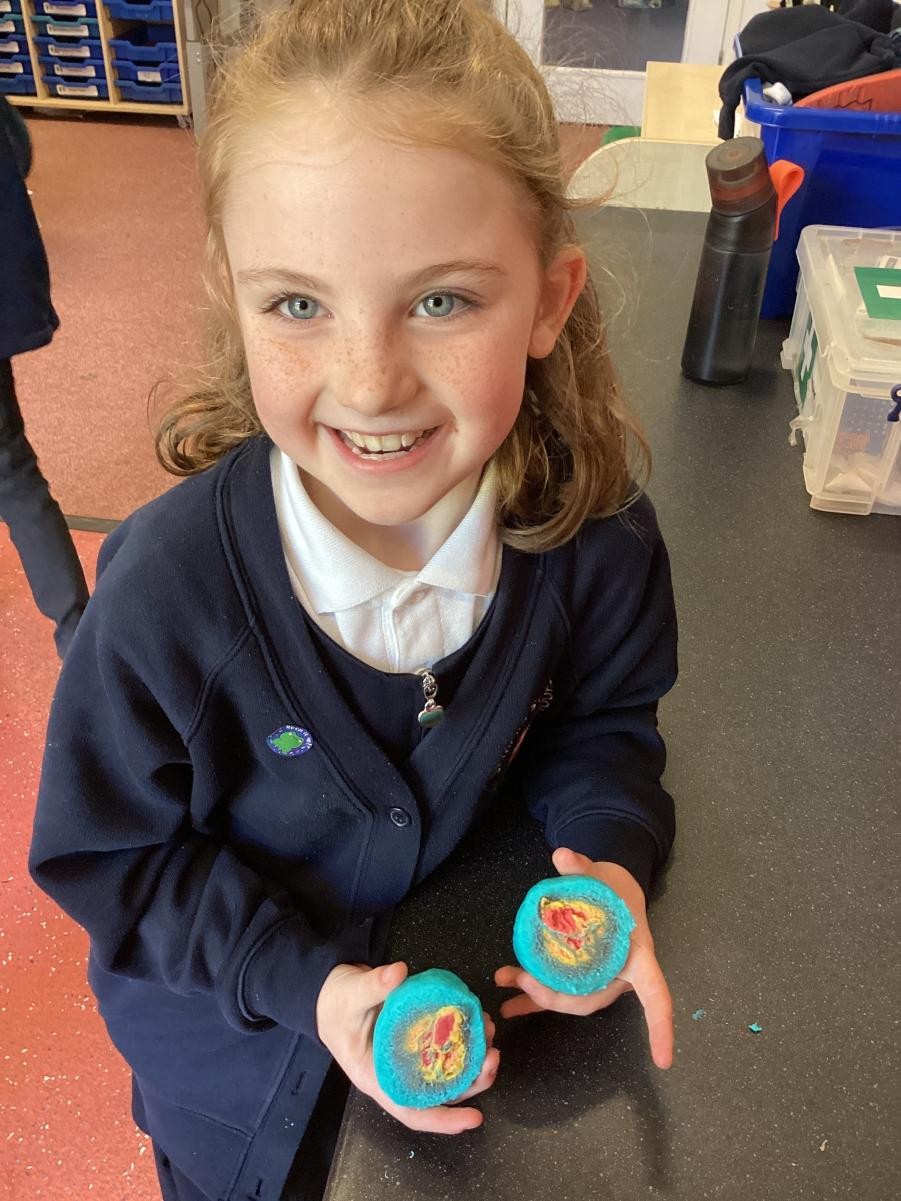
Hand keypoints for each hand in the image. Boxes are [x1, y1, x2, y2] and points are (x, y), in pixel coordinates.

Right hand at [315, 961, 499, 1133]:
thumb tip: (398, 973)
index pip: (413, 1111)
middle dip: (472, 1081)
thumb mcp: (350, 996)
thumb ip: (373, 986)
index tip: (475, 1118)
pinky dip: (463, 1036)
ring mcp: (409, 1057)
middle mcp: (398, 1073)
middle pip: (440, 1091)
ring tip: (490, 1032)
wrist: (330, 991)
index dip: (444, 1120)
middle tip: (494, 1056)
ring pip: (448, 1068)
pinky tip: (476, 1020)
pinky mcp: (417, 1038)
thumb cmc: (336, 1003)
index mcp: (378, 1078)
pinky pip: (444, 1044)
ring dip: (473, 1057)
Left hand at [494, 848, 673, 1068]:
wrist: (611, 888)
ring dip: (536, 998)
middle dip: (556, 997)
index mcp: (638, 956)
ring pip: (571, 1000)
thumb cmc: (616, 886)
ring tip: (506, 982)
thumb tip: (562, 854)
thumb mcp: (603, 874)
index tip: (663, 1059)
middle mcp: (619, 975)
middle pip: (592, 1000)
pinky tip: (508, 1002)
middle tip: (523, 979)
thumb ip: (583, 867)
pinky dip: (532, 1000)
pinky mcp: (577, 977)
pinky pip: (557, 995)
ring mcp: (598, 979)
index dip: (660, 1026)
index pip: (655, 995)